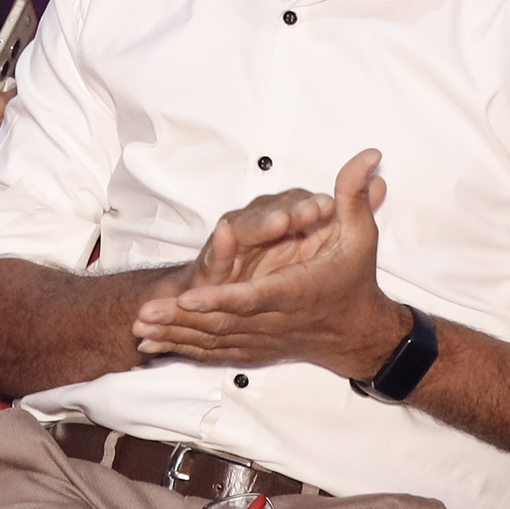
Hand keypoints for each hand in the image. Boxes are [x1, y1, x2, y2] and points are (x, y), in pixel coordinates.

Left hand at [129, 151, 404, 376]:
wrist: (357, 332)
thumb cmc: (353, 280)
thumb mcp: (359, 235)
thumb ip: (354, 196)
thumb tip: (370, 157)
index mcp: (296, 291)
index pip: (253, 296)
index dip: (221, 298)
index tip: (190, 297)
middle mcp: (275, 319)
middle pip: (222, 322)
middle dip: (181, 320)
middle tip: (143, 314)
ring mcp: (262, 337)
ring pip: (212, 339)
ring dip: (174, 335)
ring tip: (139, 329)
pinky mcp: (254, 348)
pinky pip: (213, 351)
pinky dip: (182, 348)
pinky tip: (152, 346)